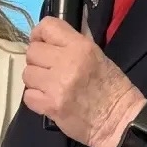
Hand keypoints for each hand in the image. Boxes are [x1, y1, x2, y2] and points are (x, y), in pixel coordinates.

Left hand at [23, 17, 146, 146]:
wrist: (119, 120)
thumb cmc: (111, 87)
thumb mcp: (97, 55)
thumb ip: (73, 43)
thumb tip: (52, 34)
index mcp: (80, 46)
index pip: (47, 26)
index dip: (40, 34)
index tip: (43, 43)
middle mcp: (67, 62)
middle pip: (32, 51)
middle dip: (38, 60)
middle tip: (50, 70)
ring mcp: (57, 85)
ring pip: (27, 73)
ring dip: (36, 80)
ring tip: (50, 86)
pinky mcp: (50, 105)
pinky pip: (28, 95)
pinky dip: (35, 98)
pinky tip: (49, 99)